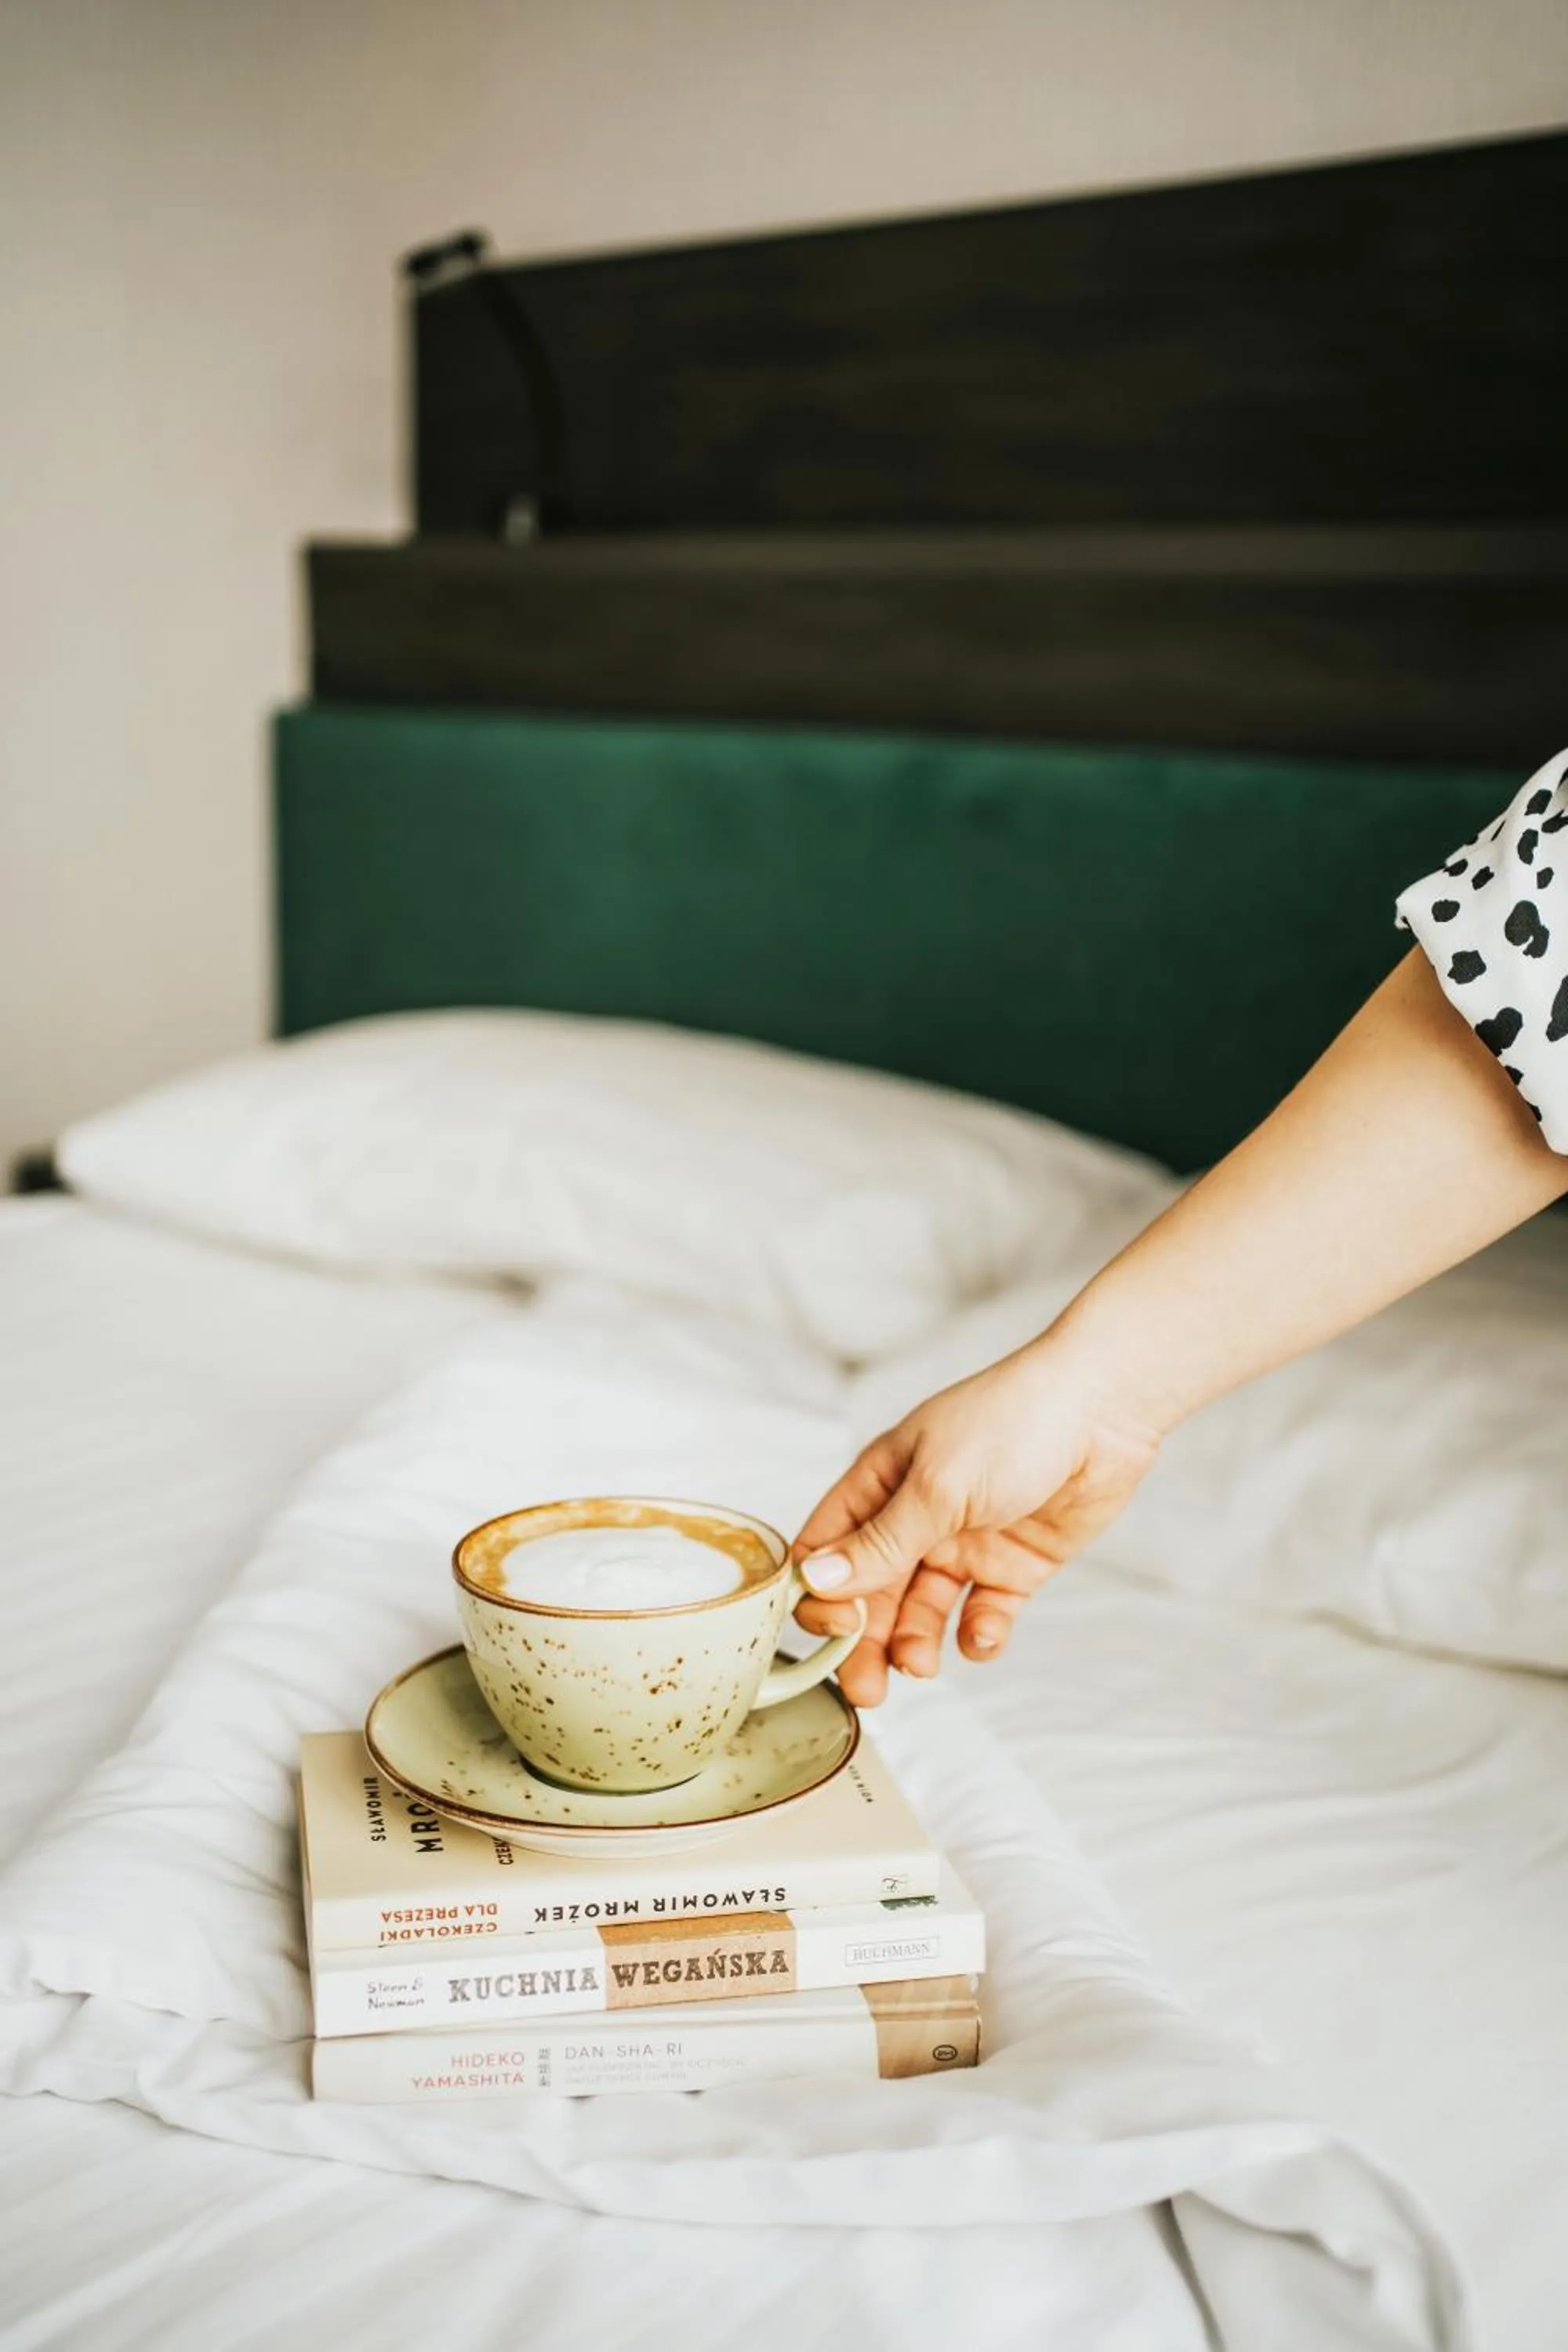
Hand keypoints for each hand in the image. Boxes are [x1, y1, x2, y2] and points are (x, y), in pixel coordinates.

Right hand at [791, 1331, 1161, 1706]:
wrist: (1105, 1410)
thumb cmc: (1012, 1422)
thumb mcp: (936, 1486)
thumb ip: (881, 1543)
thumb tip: (816, 1581)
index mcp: (881, 1483)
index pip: (826, 1547)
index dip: (819, 1593)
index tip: (833, 1628)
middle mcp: (916, 1517)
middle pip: (870, 1592)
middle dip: (863, 1640)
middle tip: (867, 1688)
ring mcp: (964, 1542)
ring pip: (921, 1610)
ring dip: (914, 1642)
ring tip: (921, 1665)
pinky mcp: (1012, 1565)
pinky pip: (982, 1613)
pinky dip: (977, 1635)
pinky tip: (981, 1637)